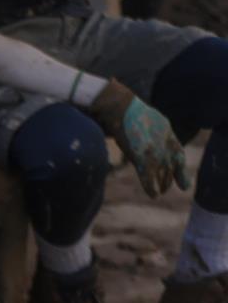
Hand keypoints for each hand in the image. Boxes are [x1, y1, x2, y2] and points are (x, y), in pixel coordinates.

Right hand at [86, 80, 188, 197]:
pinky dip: (150, 187)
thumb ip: (149, 129)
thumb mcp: (145, 118)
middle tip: (171, 187)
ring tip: (160, 191)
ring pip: (162, 173)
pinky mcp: (142, 157)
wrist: (119, 107)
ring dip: (162, 183)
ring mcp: (154, 151)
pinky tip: (152, 195)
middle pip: (172, 165)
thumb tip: (142, 132)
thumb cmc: (125, 109)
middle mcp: (164, 143)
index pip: (177, 152)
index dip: (179, 165)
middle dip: (172, 177)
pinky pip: (148, 177)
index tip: (182, 174)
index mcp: (166, 131)